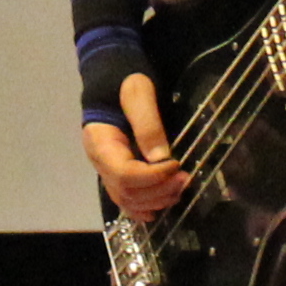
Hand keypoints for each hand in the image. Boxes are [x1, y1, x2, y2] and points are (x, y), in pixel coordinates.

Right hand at [81, 71, 186, 220]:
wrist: (114, 78)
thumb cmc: (125, 80)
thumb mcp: (138, 93)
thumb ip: (147, 123)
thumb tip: (160, 158)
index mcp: (100, 142)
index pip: (123, 173)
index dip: (152, 176)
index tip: (176, 164)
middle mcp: (100, 161)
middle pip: (126, 192)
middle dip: (158, 190)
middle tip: (185, 179)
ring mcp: (107, 169)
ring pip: (127, 200)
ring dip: (156, 200)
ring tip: (180, 187)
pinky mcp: (117, 171)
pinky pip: (126, 199)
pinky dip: (143, 207)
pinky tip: (160, 207)